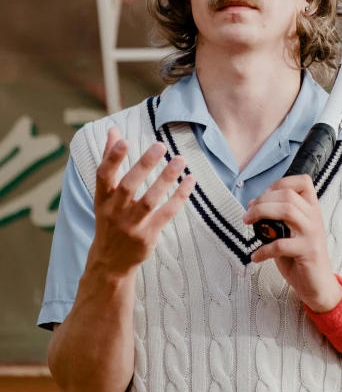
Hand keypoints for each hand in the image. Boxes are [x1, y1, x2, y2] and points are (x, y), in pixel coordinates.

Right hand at [88, 127, 195, 277]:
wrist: (111, 261)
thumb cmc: (109, 217)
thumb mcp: (104, 193)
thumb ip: (109, 160)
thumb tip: (113, 130)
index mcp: (102, 198)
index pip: (103, 175)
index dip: (112, 158)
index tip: (123, 140)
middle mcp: (114, 211)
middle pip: (128, 186)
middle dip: (144, 165)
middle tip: (160, 145)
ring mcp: (131, 225)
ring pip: (149, 200)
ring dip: (166, 179)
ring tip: (180, 160)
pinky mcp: (148, 236)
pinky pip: (166, 214)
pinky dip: (179, 197)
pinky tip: (190, 181)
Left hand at [243, 175, 341, 312]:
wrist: (319, 286)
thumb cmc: (300, 257)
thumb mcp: (291, 232)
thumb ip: (278, 218)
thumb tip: (253, 205)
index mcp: (312, 208)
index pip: (303, 181)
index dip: (281, 182)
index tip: (265, 194)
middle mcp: (315, 217)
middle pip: (288, 195)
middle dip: (263, 200)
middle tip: (248, 213)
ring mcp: (312, 233)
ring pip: (287, 211)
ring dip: (262, 213)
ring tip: (248, 224)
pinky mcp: (308, 251)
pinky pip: (281, 244)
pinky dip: (263, 249)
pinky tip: (256, 256)